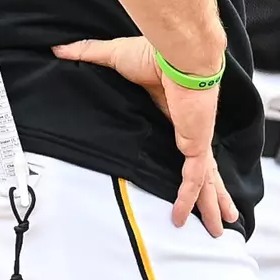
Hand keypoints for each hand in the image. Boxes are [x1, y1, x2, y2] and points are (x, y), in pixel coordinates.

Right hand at [52, 36, 239, 235]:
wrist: (177, 51)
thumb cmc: (153, 51)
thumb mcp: (114, 57)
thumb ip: (88, 55)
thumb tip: (59, 50)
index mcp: (174, 113)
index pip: (186, 145)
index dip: (191, 161)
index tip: (191, 175)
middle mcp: (189, 130)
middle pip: (205, 170)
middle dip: (214, 194)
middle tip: (220, 218)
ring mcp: (194, 138)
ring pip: (207, 180)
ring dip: (212, 204)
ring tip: (218, 229)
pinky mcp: (195, 143)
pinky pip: (193, 178)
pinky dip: (188, 198)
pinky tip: (181, 217)